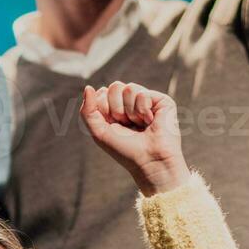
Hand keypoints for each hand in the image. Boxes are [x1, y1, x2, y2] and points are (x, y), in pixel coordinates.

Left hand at [79, 82, 188, 196]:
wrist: (149, 161)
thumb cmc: (125, 150)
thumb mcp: (99, 132)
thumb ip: (88, 111)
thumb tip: (89, 87)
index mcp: (115, 109)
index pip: (102, 93)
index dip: (104, 109)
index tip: (113, 125)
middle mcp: (131, 103)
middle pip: (115, 87)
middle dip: (117, 109)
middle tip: (127, 125)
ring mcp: (146, 101)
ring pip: (129, 88)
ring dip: (131, 112)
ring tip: (140, 125)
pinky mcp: (161, 101)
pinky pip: (142, 93)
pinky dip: (143, 110)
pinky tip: (150, 121)